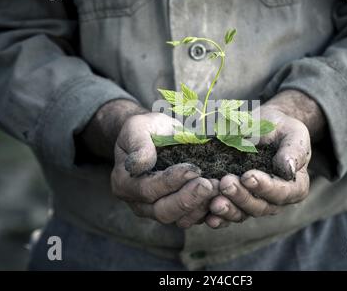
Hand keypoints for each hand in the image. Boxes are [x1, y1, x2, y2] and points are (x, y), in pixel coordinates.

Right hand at [111, 111, 218, 227]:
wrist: (155, 136)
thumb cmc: (146, 130)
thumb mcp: (138, 128)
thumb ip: (138, 144)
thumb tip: (139, 164)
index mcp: (124, 183)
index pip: (147, 189)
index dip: (170, 182)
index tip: (192, 169)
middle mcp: (139, 203)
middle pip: (163, 211)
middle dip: (188, 199)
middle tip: (209, 185)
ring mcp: (157, 210)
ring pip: (179, 219)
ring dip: (201, 206)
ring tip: (218, 189)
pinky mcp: (177, 212)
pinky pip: (192, 218)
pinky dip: (207, 211)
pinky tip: (221, 197)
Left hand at [206, 90, 324, 227]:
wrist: (262, 127)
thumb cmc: (281, 129)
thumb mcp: (292, 133)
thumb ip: (293, 150)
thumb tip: (288, 168)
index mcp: (294, 186)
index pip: (281, 192)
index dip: (265, 187)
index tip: (248, 176)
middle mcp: (275, 201)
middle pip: (259, 206)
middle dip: (241, 197)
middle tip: (226, 183)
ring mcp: (254, 203)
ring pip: (242, 214)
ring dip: (228, 209)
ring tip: (214, 202)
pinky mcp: (236, 203)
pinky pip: (228, 215)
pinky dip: (218, 218)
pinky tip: (207, 217)